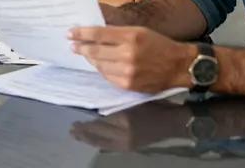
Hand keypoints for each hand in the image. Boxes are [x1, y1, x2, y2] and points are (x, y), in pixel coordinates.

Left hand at [68, 25, 195, 92]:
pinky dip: (101, 69)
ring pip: (100, 64)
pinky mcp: (128, 85)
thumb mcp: (138, 31)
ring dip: (90, 59)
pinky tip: (99, 64)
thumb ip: (117, 32)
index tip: (69, 32)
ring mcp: (127, 72)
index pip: (99, 34)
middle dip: (80, 47)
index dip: (81, 33)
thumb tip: (95, 33)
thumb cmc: (157, 43)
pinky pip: (108, 76)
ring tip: (84, 53)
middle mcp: (127, 54)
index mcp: (130, 36)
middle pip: (95, 50)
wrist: (177, 65)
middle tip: (71, 44)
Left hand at [70, 100, 188, 150]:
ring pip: (102, 143)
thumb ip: (115, 101)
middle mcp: (123, 135)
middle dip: (83, 134)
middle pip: (97, 136)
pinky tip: (94, 140)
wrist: (173, 122)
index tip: (74, 122)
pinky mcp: (131, 147)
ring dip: (89, 140)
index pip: (98, 124)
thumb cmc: (154, 103)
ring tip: (78, 135)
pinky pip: (110, 147)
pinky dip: (99, 143)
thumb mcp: (132, 97)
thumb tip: (96, 102)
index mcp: (123, 120)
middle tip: (71, 130)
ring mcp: (127, 144)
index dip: (85, 125)